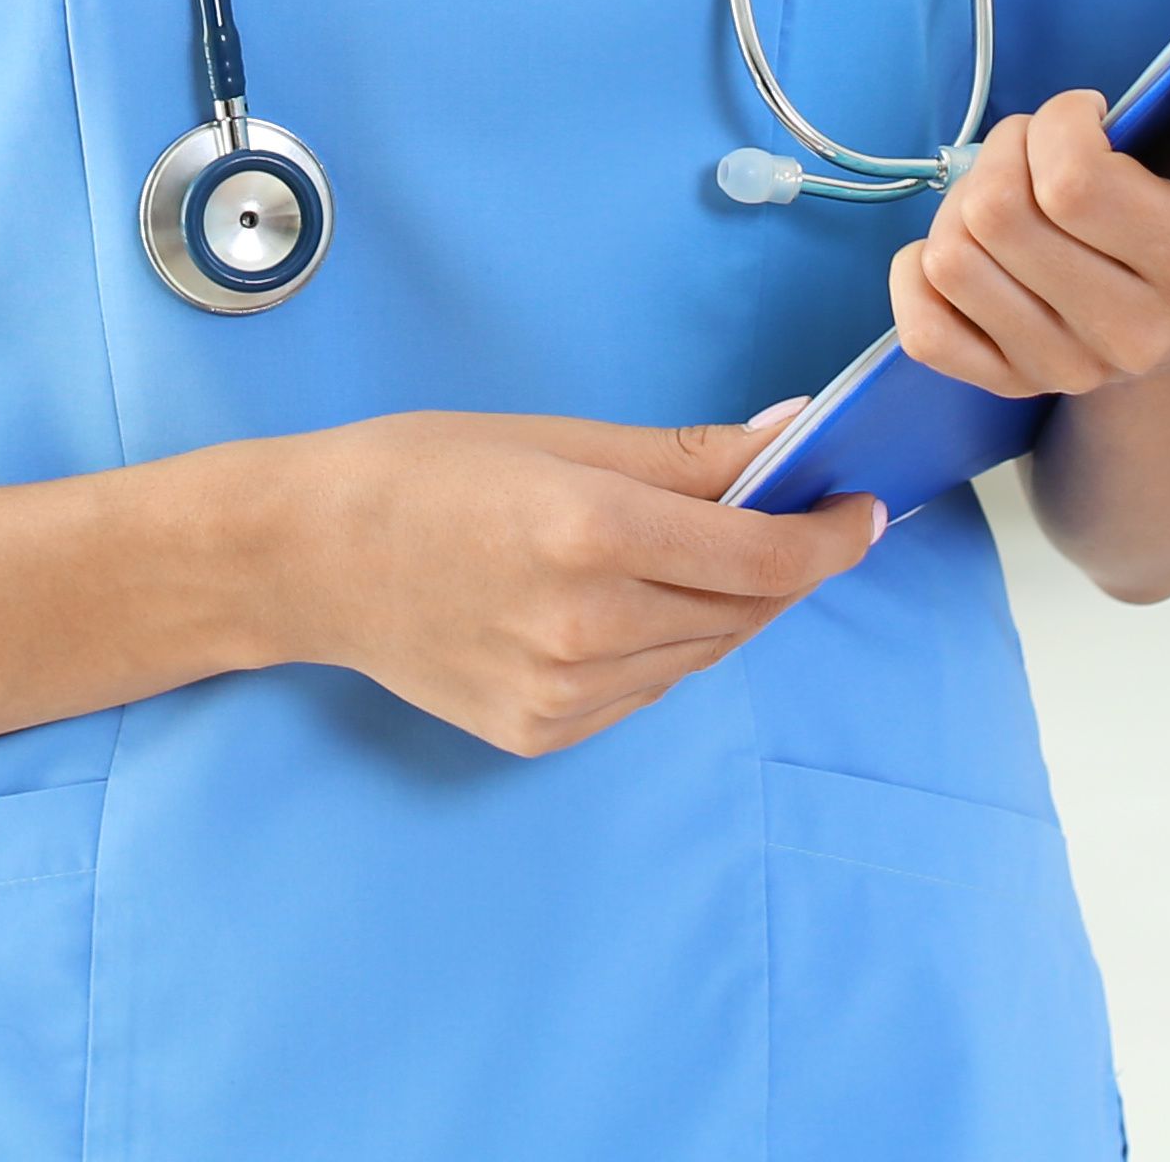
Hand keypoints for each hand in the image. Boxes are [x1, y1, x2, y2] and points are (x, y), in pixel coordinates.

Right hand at [258, 408, 874, 757]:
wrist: (306, 559)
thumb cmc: (420, 473)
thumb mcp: (555, 437)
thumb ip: (685, 454)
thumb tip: (790, 436)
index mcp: (590, 532)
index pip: (760, 555)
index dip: (829, 537)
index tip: (863, 512)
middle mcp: (584, 626)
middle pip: (742, 609)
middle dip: (782, 564)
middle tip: (796, 518)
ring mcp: (562, 693)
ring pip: (700, 656)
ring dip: (724, 607)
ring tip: (696, 555)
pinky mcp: (542, 732)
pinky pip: (646, 691)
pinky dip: (662, 646)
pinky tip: (625, 604)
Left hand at [884, 70, 1169, 404]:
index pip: (1072, 180)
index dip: (1058, 122)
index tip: (1086, 114)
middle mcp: (1131, 331)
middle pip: (997, 213)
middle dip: (1007, 149)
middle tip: (1040, 146)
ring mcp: (1069, 367)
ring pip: (952, 260)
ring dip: (963, 202)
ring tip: (1012, 191)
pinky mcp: (1016, 384)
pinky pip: (925, 332)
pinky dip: (919, 275)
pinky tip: (972, 245)